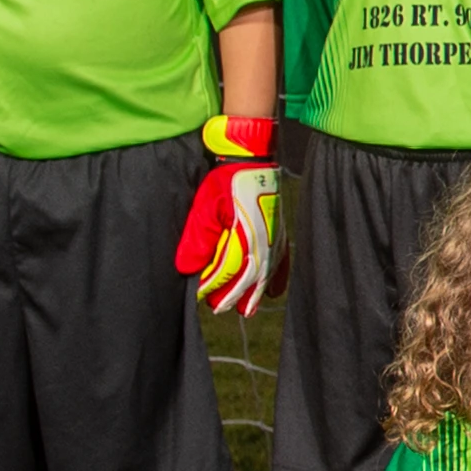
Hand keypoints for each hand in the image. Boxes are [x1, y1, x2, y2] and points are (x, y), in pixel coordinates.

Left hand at [176, 115, 280, 315]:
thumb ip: (197, 238)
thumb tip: (188, 268)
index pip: (227, 269)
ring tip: (245, 311)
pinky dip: (278, 278)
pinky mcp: (281, 232)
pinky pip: (283, 261)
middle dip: (233, 295)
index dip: (213, 285)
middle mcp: (262, 240)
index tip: (200, 295)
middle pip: (249, 276)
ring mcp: (275, 237)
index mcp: (243, 235)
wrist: (254, 159)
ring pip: (266, 272)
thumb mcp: (205, 206)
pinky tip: (273, 293)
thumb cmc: (226, 180)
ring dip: (255, 293)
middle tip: (219, 308)